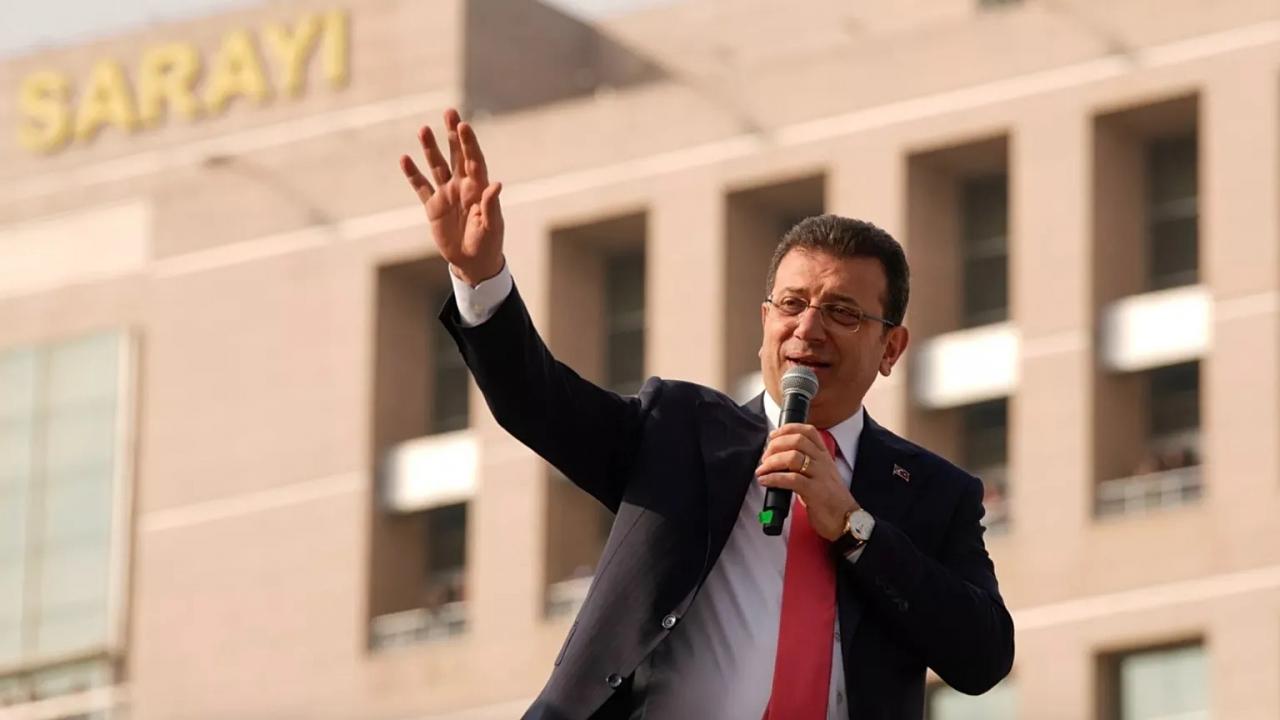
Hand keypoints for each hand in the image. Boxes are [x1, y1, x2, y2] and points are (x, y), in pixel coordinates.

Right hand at [398, 108, 504, 285]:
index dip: (469, 143)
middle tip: (449, 112)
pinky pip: (421, 186)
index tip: (463, 125)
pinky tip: (405, 158)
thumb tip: (497, 184)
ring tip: (423, 129)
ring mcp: (447, 194)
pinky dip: (413, 174)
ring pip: (437, 166)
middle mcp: (462, 186)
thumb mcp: (492, 227)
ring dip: (430, 148)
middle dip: (452, 134)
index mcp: (479, 189)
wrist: (473, 262)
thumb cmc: (488, 244)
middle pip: (457, 155)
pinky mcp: (433, 206)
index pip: (474, 160)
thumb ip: (491, 205)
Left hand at [755, 423, 858, 540]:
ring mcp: (820, 476)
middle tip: (765, 457)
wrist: (846, 520)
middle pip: (797, 441)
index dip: (788, 429)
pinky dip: (774, 478)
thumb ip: (804, 464)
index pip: (808, 431)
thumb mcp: (820, 475)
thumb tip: (778, 458)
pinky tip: (765, 481)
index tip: (773, 436)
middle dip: (775, 446)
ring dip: (772, 462)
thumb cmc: (829, 499)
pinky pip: (791, 479)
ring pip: (793, 457)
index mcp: (824, 456)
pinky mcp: (815, 492)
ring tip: (762, 470)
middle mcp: (822, 462)